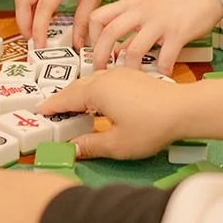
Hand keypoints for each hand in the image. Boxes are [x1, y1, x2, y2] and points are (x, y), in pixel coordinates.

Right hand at [15, 0, 137, 48]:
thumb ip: (84, 19)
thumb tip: (78, 44)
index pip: (43, 6)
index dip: (39, 29)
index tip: (41, 47)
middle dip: (24, 23)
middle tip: (32, 42)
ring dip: (25, 15)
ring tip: (35, 34)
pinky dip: (31, 5)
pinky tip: (40, 18)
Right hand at [38, 69, 185, 159]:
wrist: (184, 108)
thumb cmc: (150, 127)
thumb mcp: (117, 144)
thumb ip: (91, 146)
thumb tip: (72, 149)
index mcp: (96, 91)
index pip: (66, 99)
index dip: (51, 107)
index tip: (38, 113)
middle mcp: (105, 77)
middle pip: (76, 87)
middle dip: (62, 99)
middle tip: (51, 112)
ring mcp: (120, 74)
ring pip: (91, 82)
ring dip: (78, 93)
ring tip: (71, 107)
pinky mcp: (132, 76)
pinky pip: (103, 80)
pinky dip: (93, 90)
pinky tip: (98, 102)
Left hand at [89, 0, 222, 74]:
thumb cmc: (178, 0)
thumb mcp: (148, 6)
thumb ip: (132, 27)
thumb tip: (116, 51)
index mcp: (131, 4)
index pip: (98, 16)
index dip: (91, 37)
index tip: (93, 52)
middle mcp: (141, 11)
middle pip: (110, 32)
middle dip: (99, 56)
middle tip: (100, 73)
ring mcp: (159, 22)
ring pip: (133, 49)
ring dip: (128, 69)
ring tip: (129, 81)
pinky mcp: (178, 33)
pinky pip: (165, 58)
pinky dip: (161, 71)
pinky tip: (161, 77)